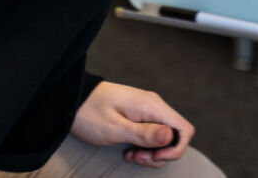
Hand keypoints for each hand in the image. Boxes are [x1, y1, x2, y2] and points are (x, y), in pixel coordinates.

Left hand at [71, 81, 193, 168]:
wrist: (74, 101)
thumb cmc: (91, 114)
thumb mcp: (115, 128)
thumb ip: (144, 134)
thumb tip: (171, 137)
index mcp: (152, 106)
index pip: (184, 129)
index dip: (175, 149)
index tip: (153, 157)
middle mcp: (154, 106)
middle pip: (175, 136)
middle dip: (160, 154)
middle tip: (136, 157)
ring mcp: (148, 111)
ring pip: (164, 139)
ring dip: (150, 153)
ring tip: (130, 154)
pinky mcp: (140, 116)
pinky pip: (152, 135)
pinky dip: (144, 148)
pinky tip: (128, 149)